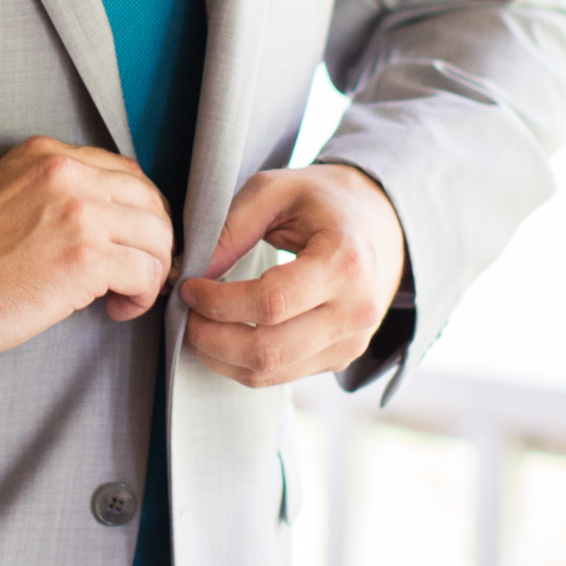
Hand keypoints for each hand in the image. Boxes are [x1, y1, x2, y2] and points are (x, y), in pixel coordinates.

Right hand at [0, 137, 175, 356]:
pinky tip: (116, 308)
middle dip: (155, 242)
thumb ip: (57, 191)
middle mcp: (67, 173)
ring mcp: (80, 213)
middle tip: (140, 273)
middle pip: (150, 202)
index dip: (140, 212)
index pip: (125, 173)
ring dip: (150, 271)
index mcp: (46, 154)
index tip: (134, 241)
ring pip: (157, 237)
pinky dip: (141, 296)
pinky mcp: (86, 257)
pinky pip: (146, 272)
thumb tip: (115, 219)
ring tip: (123, 295)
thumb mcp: (9, 194)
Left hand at [180, 164, 405, 388]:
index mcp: (344, 262)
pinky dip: (241, 362)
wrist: (381, 223)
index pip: (272, 303)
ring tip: (197, 326)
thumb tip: (191, 271)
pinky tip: (224, 335)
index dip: (219, 302)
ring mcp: (351, 341)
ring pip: (270, 372)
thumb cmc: (324, 200)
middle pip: (268, 350)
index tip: (189, 287)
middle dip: (210, 338)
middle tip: (184, 315)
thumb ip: (231, 227)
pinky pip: (281, 375)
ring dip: (219, 357)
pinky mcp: (341, 358)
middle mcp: (355, 311)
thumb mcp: (276, 190)